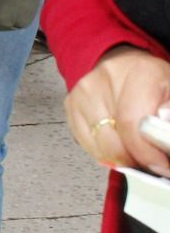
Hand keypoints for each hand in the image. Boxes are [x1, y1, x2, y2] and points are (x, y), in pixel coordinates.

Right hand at [65, 46, 169, 173]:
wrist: (126, 66)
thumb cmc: (153, 82)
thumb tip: (164, 127)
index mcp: (138, 73)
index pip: (131, 124)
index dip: (146, 153)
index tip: (160, 165)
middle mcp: (104, 79)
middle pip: (113, 139)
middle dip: (134, 159)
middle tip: (150, 162)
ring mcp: (84, 92)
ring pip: (99, 146)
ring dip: (120, 157)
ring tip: (136, 151)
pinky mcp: (71, 104)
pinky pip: (86, 143)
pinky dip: (104, 152)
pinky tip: (118, 143)